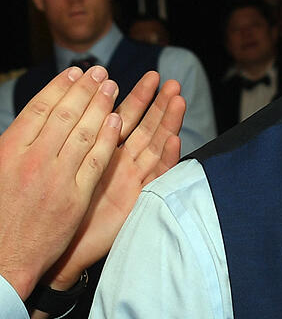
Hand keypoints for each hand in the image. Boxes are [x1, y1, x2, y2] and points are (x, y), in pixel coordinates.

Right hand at [0, 66, 121, 299]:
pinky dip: (108, 137)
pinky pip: (97, 160)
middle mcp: (33, 159)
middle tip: (100, 72)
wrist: (2, 259)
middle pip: (65, 114)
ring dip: (101, 105)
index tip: (75, 73)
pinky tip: (117, 120)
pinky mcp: (76, 197)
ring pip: (85, 132)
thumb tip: (31, 118)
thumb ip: (14, 144)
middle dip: (85, 89)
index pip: (38, 109)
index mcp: (8, 150)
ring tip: (113, 86)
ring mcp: (56, 177)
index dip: (59, 87)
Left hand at [45, 71, 183, 290]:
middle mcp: (124, 163)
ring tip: (179, 101)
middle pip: (147, 128)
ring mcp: (134, 180)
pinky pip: (156, 176)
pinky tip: (175, 141)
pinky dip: (166, 159)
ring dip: (168, 123)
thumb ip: (80, 138)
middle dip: (160, 104)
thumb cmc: (58, 209)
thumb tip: (81, 105)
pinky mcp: (140, 199)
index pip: (126, 118)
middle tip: (172, 82)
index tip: (151, 77)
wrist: (62, 248)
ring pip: (156, 146)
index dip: (139, 98)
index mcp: (106, 152)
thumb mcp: (67, 165)